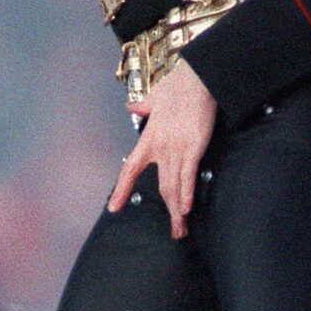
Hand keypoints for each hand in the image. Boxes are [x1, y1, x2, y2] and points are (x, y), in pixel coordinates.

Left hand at [108, 60, 217, 238]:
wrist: (196, 79)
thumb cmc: (178, 87)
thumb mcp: (155, 97)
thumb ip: (143, 106)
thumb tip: (132, 106)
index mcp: (148, 138)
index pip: (130, 169)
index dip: (121, 190)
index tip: (113, 207)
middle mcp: (159, 148)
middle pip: (159, 187)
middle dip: (167, 213)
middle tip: (173, 232)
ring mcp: (175, 149)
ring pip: (173, 187)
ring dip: (177, 211)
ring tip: (181, 229)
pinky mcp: (192, 147)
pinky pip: (187, 176)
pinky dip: (186, 194)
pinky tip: (186, 209)